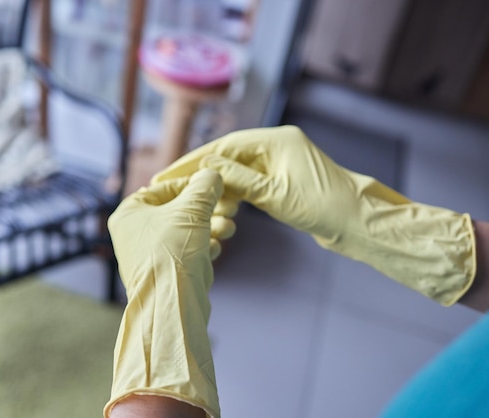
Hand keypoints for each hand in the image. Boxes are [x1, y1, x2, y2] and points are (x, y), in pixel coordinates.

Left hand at [105, 169, 227, 417]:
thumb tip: (212, 174)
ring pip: (185, 232)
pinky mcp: (163, 274)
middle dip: (207, 211)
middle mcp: (133, 233)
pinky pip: (185, 253)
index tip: (215, 186)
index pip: (164, 187)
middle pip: (177, 210)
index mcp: (128, 213)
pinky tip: (215, 249)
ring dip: (210, 228)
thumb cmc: (173, 252)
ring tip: (228, 230)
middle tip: (229, 209)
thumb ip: (204, 187)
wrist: (171, 306)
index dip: (193, 186)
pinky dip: (202, 248)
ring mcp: (147, 255)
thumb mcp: (193, 210)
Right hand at [153, 126, 408, 242]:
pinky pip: (250, 183)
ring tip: (195, 204)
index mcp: (277, 140)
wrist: (357, 223)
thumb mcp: (274, 195)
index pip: (225, 146)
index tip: (168, 174)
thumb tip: (206, 167)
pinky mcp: (283, 179)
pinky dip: (235, 195)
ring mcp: (280, 162)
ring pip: (237, 171)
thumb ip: (238, 179)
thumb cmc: (323, 207)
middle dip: (200, 173)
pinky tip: (222, 210)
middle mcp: (277, 145)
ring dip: (218, 188)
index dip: (193, 161)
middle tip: (169, 186)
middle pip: (228, 156)